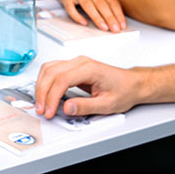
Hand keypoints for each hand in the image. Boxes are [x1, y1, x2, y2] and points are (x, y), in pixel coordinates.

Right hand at [31, 56, 146, 118]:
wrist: (132, 84)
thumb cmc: (124, 91)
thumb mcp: (107, 104)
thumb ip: (86, 106)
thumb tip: (67, 108)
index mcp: (89, 69)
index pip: (62, 79)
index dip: (52, 97)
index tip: (50, 111)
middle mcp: (80, 62)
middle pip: (51, 72)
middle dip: (43, 92)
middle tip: (42, 110)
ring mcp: (76, 63)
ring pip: (49, 69)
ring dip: (41, 86)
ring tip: (42, 103)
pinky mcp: (74, 67)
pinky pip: (53, 70)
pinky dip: (46, 82)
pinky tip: (46, 94)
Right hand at [51, 0, 125, 31]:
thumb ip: (105, 2)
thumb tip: (116, 21)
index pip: (111, 0)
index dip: (118, 13)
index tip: (122, 25)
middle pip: (101, 3)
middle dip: (110, 17)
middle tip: (115, 29)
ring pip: (88, 5)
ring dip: (97, 17)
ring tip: (104, 27)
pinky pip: (71, 8)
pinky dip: (78, 16)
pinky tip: (84, 23)